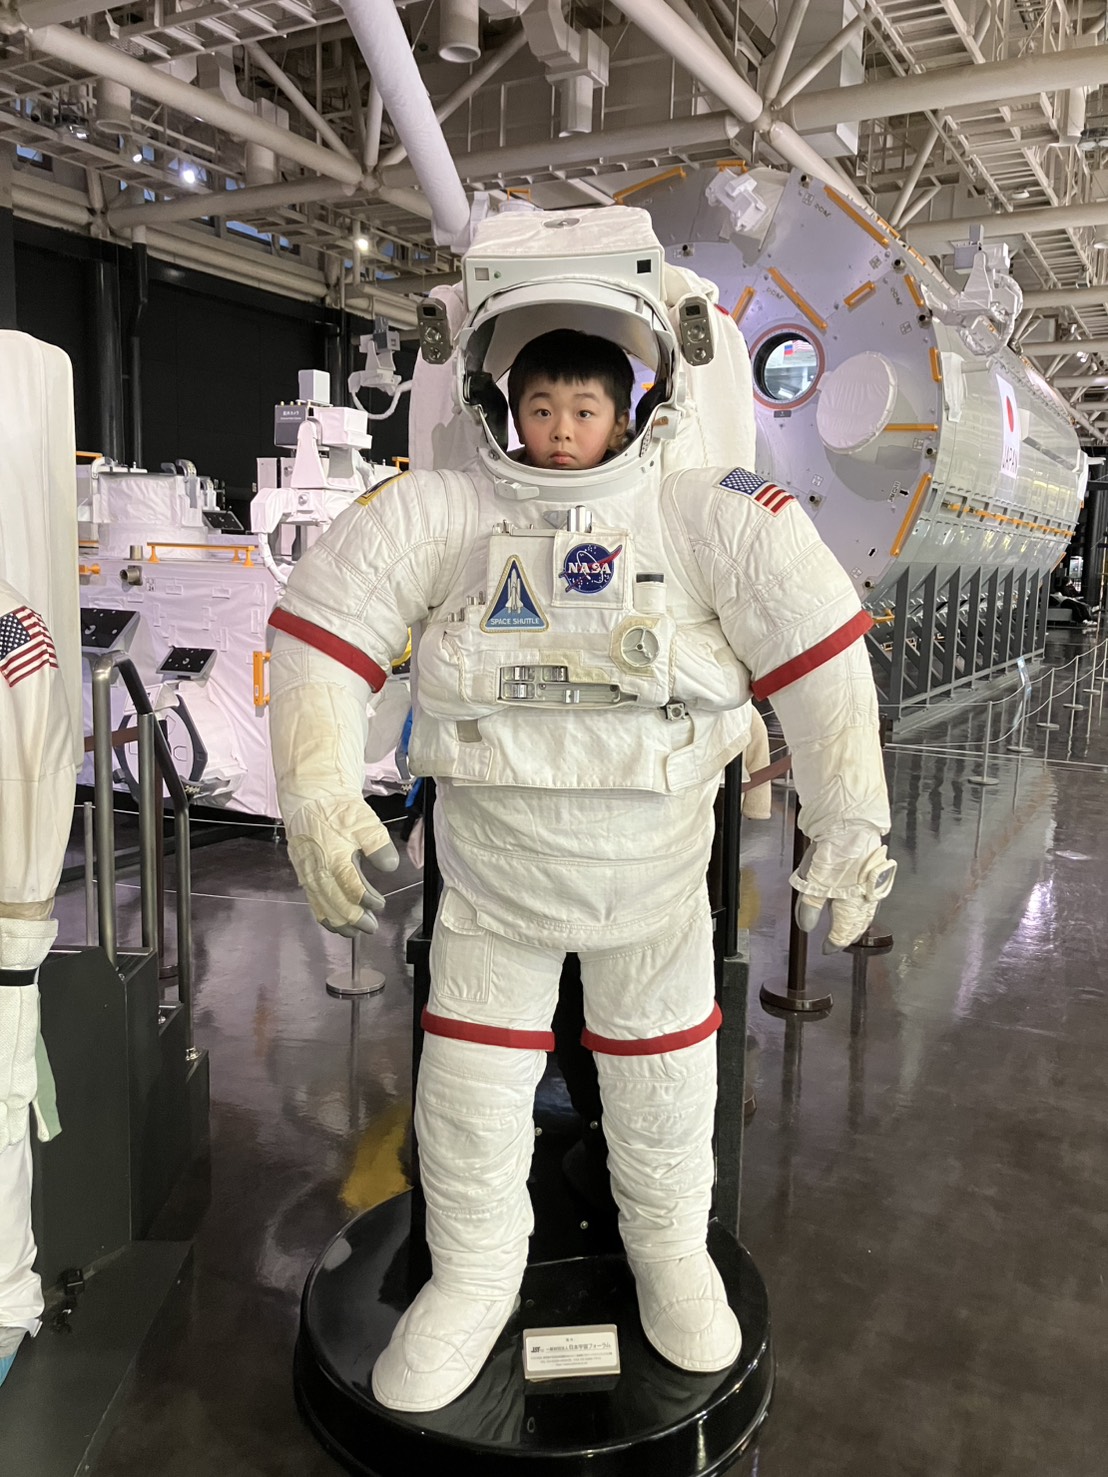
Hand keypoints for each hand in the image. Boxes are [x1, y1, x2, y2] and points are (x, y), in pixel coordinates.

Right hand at [285, 797, 399, 937]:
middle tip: (371, 927)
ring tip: (355, 932)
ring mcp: (308, 873)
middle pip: (335, 903)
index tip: (380, 904)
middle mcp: (318, 870)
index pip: (351, 888)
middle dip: (354, 919)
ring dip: (339, 922)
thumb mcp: (366, 822)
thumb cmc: (339, 809)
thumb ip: (379, 846)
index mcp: (334, 857)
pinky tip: (335, 921)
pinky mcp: (303, 873)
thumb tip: (390, 866)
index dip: (366, 900)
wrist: (310, 797)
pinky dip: (323, 915)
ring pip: (322, 906)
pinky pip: (312, 901)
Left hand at [790, 832, 895, 951]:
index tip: (827, 949)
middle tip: (841, 940)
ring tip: (852, 927)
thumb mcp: (813, 881)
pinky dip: (865, 907)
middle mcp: (865, 898)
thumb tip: (807, 927)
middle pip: (859, 924)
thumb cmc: (833, 853)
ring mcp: (872, 885)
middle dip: (850, 934)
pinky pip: (871, 898)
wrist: (852, 825)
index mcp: (851, 904)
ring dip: (859, 922)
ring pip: (867, 912)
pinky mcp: (875, 873)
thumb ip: (810, 907)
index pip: (844, 931)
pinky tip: (861, 903)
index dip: (834, 942)